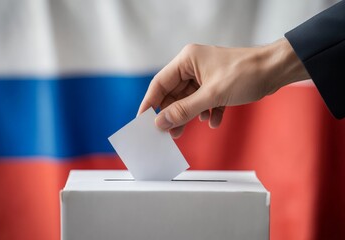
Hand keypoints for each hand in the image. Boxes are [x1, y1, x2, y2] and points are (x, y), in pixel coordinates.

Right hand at [138, 38, 308, 137]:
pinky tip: (213, 121)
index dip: (149, 103)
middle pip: (173, 94)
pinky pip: (204, 102)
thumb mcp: (212, 95)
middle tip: (167, 132)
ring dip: (189, 115)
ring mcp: (205, 76)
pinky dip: (207, 112)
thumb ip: (184, 110)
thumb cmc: (246, 73)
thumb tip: (161, 122)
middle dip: (172, 113)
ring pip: (188, 100)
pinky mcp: (217, 85)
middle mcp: (194, 66)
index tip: (142, 121)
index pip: (160, 83)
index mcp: (187, 60)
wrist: (276, 70)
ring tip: (185, 131)